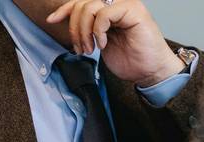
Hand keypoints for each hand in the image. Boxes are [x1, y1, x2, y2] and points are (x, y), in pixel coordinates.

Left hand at [47, 0, 184, 86]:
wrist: (151, 72)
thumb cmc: (132, 60)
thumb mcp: (101, 44)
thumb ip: (89, 31)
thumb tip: (70, 25)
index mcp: (108, 10)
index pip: (81, 2)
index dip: (65, 10)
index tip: (53, 20)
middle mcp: (116, 4)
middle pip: (82, 4)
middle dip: (74, 28)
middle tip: (80, 48)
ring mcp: (125, 6)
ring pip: (90, 7)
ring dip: (84, 31)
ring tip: (90, 49)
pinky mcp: (133, 11)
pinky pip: (104, 14)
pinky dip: (98, 31)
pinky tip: (102, 45)